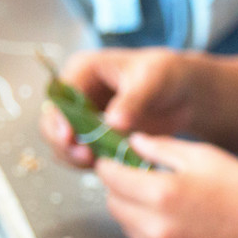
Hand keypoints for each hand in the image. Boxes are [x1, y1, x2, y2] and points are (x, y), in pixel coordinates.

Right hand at [40, 47, 200, 163]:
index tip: (70, 136)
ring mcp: (85, 117)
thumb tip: (113, 122)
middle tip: (85, 157)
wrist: (184, 94)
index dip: (58, 117)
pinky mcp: (96, 137)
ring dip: (74, 156)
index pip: (58, 96)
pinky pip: (83, 153)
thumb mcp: (152, 80)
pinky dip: (90, 163)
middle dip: (63, 142)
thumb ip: (133, 100)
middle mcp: (78, 93)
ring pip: (64, 142)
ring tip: (96, 164)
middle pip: (53, 121)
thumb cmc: (167, 75)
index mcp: (84, 70)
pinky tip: (107, 167)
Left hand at [95, 134, 237, 237]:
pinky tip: (174, 218)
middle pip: (112, 203)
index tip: (115, 158)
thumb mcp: (205, 156)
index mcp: (162, 193)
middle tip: (139, 176)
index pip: (110, 176)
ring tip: (161, 197)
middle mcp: (156, 227)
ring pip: (125, 225)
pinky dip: (148, 229)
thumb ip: (162, 147)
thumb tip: (133, 142)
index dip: (109, 163)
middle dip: (119, 187)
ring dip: (132, 209)